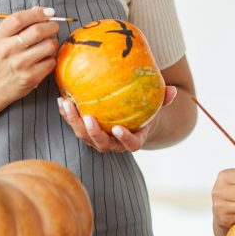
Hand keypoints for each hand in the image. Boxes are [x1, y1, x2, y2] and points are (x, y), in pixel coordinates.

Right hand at [0, 7, 59, 106]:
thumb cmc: (3, 57)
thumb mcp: (3, 37)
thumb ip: (20, 22)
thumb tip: (40, 10)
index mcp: (0, 36)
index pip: (19, 19)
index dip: (38, 13)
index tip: (48, 12)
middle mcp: (8, 49)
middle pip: (37, 31)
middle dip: (51, 26)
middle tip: (54, 27)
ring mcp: (19, 64)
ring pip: (48, 46)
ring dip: (53, 42)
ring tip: (48, 44)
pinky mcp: (30, 77)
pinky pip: (51, 61)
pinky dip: (51, 58)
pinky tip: (44, 59)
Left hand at [58, 86, 178, 152]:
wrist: (132, 120)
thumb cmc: (145, 112)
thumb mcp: (155, 106)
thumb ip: (164, 99)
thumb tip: (173, 90)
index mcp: (133, 140)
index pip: (130, 145)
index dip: (124, 139)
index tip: (118, 129)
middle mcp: (113, 143)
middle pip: (101, 143)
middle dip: (93, 133)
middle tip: (88, 118)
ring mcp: (98, 139)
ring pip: (84, 135)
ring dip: (74, 121)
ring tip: (67, 104)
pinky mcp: (85, 131)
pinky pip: (75, 124)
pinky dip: (67, 114)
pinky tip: (61, 99)